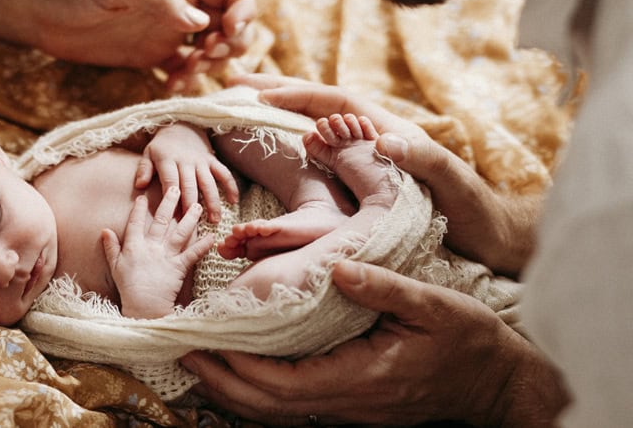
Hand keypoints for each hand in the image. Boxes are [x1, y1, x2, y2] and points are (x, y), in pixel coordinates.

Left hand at [24, 0, 255, 70]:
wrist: (34, 11)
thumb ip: (158, 0)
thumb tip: (201, 23)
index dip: (243, 9)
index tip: (226, 32)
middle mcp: (177, 6)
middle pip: (232, 21)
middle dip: (232, 43)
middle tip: (204, 57)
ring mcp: (165, 32)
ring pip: (212, 48)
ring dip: (211, 65)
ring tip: (184, 75)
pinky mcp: (149, 56)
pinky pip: (184, 70)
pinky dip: (187, 81)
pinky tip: (170, 88)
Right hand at [102, 187, 214, 318]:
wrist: (143, 308)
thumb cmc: (128, 288)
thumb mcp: (115, 266)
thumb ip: (111, 247)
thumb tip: (105, 230)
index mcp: (134, 247)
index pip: (136, 223)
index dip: (139, 209)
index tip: (143, 196)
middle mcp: (151, 248)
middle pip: (161, 221)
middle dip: (169, 203)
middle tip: (175, 187)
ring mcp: (166, 257)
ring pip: (179, 233)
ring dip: (189, 218)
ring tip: (197, 205)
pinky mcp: (178, 268)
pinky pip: (192, 254)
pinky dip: (202, 245)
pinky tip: (211, 236)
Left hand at [134, 123, 238, 222]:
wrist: (181, 127)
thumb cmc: (161, 147)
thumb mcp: (148, 153)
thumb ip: (143, 169)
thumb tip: (139, 185)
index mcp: (168, 160)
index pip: (170, 181)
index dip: (172, 198)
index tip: (173, 216)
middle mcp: (186, 161)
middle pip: (190, 185)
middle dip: (192, 205)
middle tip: (193, 224)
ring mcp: (201, 161)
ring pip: (208, 183)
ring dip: (213, 201)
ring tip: (215, 220)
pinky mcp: (212, 160)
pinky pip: (224, 173)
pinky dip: (231, 186)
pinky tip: (234, 202)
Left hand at [183, 261, 564, 425]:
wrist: (498, 383)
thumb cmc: (469, 342)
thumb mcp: (432, 304)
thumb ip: (383, 287)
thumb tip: (337, 267)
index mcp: (360, 378)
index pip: (282, 383)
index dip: (237, 368)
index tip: (202, 344)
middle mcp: (347, 401)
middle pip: (269, 406)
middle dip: (222, 383)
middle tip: (181, 352)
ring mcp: (349, 408)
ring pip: (278, 412)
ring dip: (236, 390)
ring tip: (200, 361)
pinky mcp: (352, 404)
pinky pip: (295, 405)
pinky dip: (261, 391)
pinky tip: (244, 371)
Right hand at [233, 75, 530, 274]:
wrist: (494, 238)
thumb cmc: (475, 214)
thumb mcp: (453, 185)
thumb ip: (423, 159)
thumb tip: (383, 138)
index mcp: (391, 131)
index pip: (337, 101)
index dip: (298, 95)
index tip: (260, 95)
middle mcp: (375, 136)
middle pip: (319, 102)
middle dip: (278, 89)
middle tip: (234, 81)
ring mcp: (368, 155)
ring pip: (316, 121)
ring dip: (279, 110)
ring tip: (241, 104)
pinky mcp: (364, 176)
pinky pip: (321, 148)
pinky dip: (290, 138)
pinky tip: (272, 144)